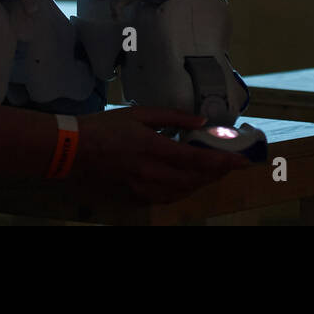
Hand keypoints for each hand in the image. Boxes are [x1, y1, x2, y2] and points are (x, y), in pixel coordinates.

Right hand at [69, 105, 249, 203]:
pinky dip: (180, 192)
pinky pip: (165, 199)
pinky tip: (183, 182)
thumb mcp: (139, 114)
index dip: (223, 162)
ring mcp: (142, 189)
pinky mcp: (133, 198)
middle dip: (215, 174)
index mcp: (153, 148)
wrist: (72, 150)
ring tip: (210, 173)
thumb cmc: (105, 127)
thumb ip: (173, 118)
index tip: (242, 161)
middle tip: (228, 165)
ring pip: (181, 193)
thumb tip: (201, 122)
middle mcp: (151, 173)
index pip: (197, 160)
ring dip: (199, 184)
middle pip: (194, 180)